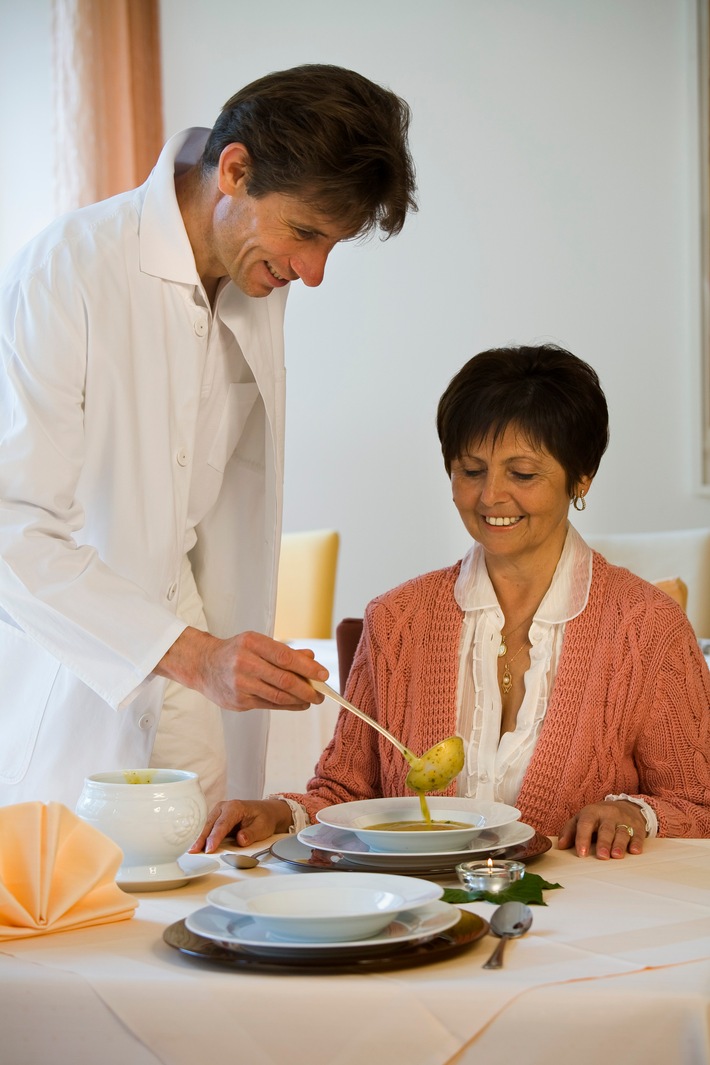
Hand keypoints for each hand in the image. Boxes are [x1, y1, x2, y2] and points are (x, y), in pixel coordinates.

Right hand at [155, 627, 328, 710]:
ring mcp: (240, 684)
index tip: (323, 675)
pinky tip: (297, 704)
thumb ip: (284, 651)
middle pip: (283, 679)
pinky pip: (268, 705)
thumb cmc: (236, 651)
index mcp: (252, 643)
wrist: (203, 665)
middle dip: (307, 689)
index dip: (307, 668)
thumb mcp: (258, 643)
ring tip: (312, 700)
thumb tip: (311, 659)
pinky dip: (286, 706)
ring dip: (299, 700)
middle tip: (321, 694)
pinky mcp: (238, 701)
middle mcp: (244, 662)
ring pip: (277, 695)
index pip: (285, 657)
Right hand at [189, 798, 293, 852]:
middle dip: (201, 838)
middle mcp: (224, 807)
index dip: (215, 837)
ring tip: (192, 850)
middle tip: (193, 851)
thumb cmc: (264, 818)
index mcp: (235, 807)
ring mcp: (219, 813)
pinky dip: (202, 837)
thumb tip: (240, 839)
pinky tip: (197, 846)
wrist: (267, 812)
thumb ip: (251, 834)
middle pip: (210, 824)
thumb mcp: (262, 827)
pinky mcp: (217, 819)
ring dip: (199, 838)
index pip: (222, 824)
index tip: (209, 849)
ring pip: (206, 826)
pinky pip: (208, 828)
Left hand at [558, 800, 646, 858]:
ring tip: (616, 856)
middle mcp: (609, 815)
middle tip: (601, 857)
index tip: (582, 853)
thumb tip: (560, 846)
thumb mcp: (581, 818)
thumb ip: (570, 830)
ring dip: (619, 845)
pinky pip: (638, 835)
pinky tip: (635, 851)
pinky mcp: (637, 827)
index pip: (586, 823)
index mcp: (592, 812)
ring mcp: (624, 820)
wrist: (625, 806)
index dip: (583, 838)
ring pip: (622, 832)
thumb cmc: (598, 817)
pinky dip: (637, 843)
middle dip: (603, 843)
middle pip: (606, 829)